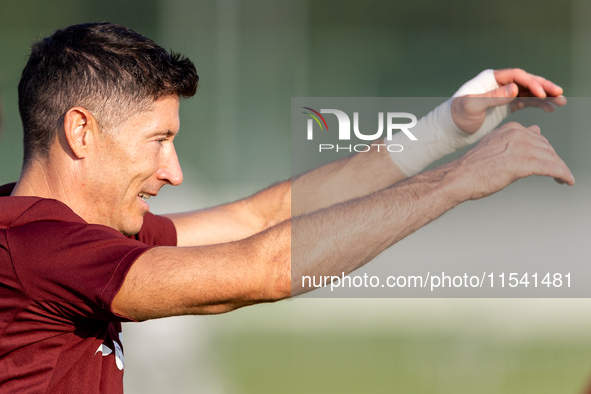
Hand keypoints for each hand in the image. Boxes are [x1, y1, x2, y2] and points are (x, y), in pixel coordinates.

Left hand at [452, 68, 566, 133]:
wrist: (451, 129)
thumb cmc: (457, 116)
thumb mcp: (472, 106)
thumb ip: (493, 97)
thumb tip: (515, 88)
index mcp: (490, 79)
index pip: (516, 76)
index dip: (531, 83)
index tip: (542, 94)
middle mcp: (498, 84)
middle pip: (526, 81)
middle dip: (544, 87)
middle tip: (559, 93)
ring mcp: (503, 95)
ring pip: (528, 92)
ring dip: (545, 96)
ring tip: (561, 101)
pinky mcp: (505, 106)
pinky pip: (525, 102)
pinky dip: (538, 104)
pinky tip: (550, 108)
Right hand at [454, 121, 574, 200]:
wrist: (459, 177)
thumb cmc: (473, 167)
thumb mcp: (494, 145)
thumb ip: (513, 141)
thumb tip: (535, 133)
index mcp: (510, 128)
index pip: (538, 137)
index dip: (545, 151)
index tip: (549, 160)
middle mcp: (517, 134)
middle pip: (546, 147)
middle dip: (555, 160)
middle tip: (560, 173)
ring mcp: (521, 148)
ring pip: (551, 157)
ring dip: (561, 169)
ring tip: (565, 178)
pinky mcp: (523, 163)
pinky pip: (551, 168)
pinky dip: (563, 174)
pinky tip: (566, 180)